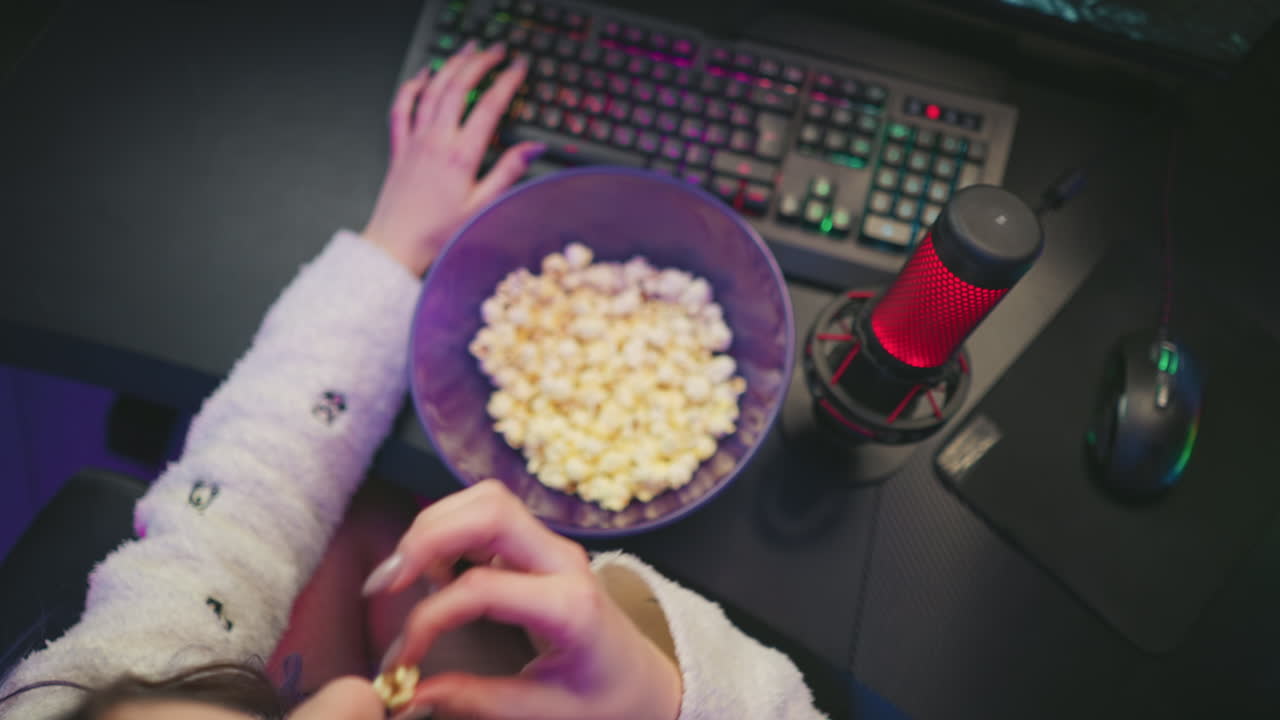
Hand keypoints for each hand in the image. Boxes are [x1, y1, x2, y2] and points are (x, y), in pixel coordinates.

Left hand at [363, 42, 543, 276]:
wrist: (396, 245)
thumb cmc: (437, 234)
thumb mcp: (483, 206)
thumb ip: (508, 172)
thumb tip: (532, 148)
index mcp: (460, 156)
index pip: (489, 106)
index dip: (507, 82)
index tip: (519, 68)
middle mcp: (435, 141)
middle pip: (458, 87)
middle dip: (480, 62)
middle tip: (496, 51)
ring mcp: (415, 141)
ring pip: (432, 90)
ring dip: (451, 64)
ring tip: (467, 49)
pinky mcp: (399, 148)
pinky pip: (402, 107)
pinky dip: (412, 86)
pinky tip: (422, 75)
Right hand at [363, 480, 682, 719]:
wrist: (646, 682)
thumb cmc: (604, 699)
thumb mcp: (544, 712)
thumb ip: (473, 701)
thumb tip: (408, 699)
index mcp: (571, 606)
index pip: (482, 589)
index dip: (428, 620)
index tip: (401, 662)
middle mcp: (565, 562)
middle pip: (489, 509)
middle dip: (425, 537)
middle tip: (384, 586)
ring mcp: (554, 546)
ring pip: (487, 499)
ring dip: (434, 526)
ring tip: (404, 577)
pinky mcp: (540, 546)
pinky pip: (490, 512)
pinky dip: (451, 527)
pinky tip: (433, 569)